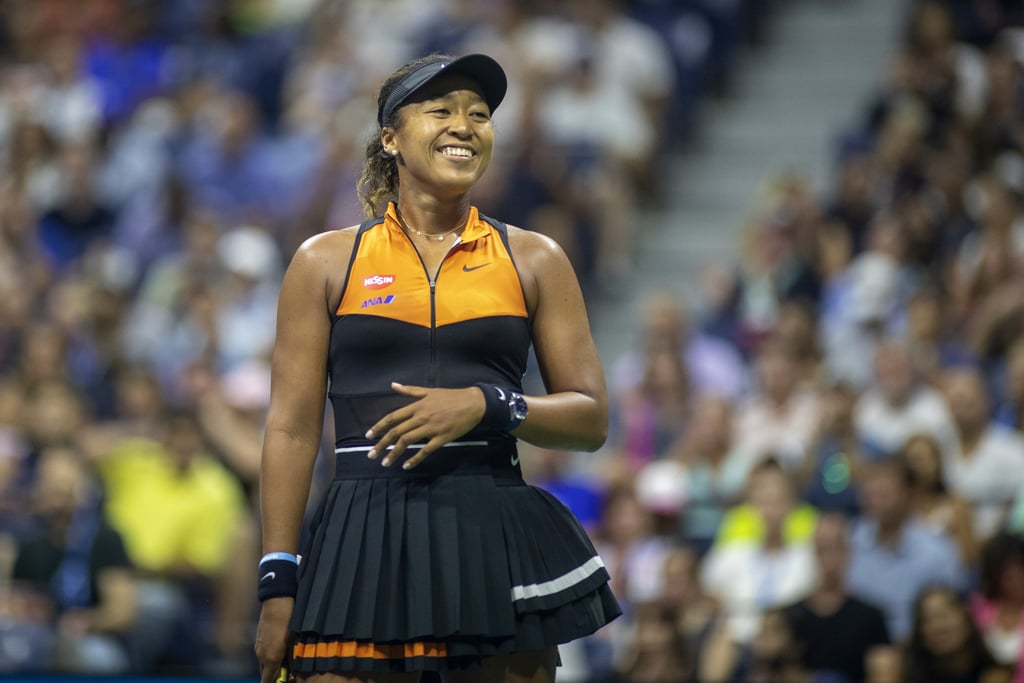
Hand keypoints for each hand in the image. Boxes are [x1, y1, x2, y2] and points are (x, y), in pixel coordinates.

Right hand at [254, 596, 293, 682]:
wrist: (278, 601)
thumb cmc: (289, 621)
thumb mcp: (294, 642)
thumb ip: (291, 658)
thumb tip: (291, 670)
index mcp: (270, 658)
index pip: (267, 680)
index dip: (275, 682)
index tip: (283, 681)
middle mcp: (261, 654)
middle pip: (264, 673)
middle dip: (273, 675)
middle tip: (286, 673)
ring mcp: (258, 645)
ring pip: (263, 662)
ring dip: (271, 665)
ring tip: (284, 661)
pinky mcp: (258, 638)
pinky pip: (262, 652)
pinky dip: (269, 655)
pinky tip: (280, 648)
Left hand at [366, 382, 485, 468]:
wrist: (474, 403)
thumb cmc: (452, 397)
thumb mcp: (429, 391)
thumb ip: (410, 390)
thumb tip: (393, 385)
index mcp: (417, 406)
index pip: (393, 417)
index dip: (379, 427)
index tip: (368, 436)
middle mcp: (421, 417)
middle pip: (397, 432)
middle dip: (382, 444)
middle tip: (371, 455)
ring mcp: (431, 428)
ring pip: (408, 442)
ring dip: (394, 453)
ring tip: (385, 462)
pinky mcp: (442, 438)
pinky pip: (425, 450)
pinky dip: (415, 459)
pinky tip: (406, 466)